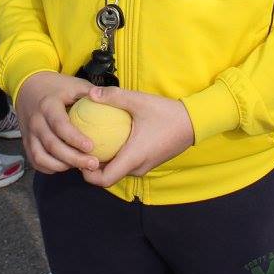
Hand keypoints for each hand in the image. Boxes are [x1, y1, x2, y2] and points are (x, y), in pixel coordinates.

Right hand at [14, 71, 99, 173]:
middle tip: (93, 164)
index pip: (60, 125)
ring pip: (41, 157)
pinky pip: (36, 161)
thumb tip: (116, 102)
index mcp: (48, 105)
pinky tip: (66, 167)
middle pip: (52, 145)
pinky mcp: (27, 142)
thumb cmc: (57, 87)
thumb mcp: (74, 84)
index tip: (92, 147)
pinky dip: (50, 167)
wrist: (29, 87)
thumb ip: (92, 94)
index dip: (75, 139)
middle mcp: (36, 121)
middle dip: (73, 158)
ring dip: (61, 166)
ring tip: (81, 167)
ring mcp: (29, 133)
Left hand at [78, 85, 194, 188]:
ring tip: (92, 143)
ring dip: (104, 163)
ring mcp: (145, 166)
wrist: (195, 122)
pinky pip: (127, 165)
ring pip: (118, 171)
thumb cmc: (167, 113)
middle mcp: (138, 167)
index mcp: (133, 158)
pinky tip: (110, 140)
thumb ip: (114, 96)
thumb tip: (90, 94)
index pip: (104, 180)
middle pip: (108, 177)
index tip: (78, 157)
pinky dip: (116, 158)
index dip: (87, 174)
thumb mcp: (139, 100)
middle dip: (91, 168)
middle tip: (80, 148)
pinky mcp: (150, 162)